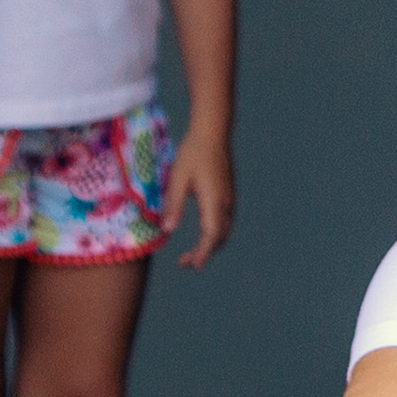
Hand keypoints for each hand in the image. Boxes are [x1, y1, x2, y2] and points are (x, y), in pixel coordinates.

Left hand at [164, 125, 235, 267]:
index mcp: (214, 201)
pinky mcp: (228, 193)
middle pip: (220, 238)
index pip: (211, 236)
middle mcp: (225, 203)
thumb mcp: (177, 178)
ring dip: (210, 245)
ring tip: (191, 253)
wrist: (213, 131)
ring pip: (224, 230)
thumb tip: (168, 230)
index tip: (191, 265)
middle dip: (204, 254)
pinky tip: (202, 232)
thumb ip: (173, 204)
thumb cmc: (193, 152)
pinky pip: (224, 221)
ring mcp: (229, 198)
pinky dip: (214, 234)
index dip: (202, 253)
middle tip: (185, 262)